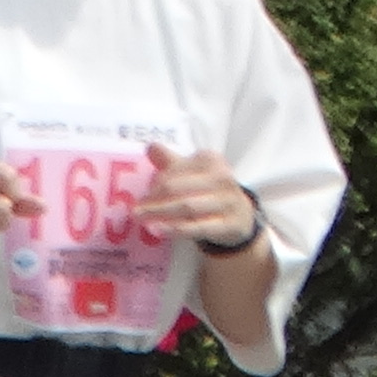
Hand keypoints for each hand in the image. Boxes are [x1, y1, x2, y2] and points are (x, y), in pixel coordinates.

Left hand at [136, 145, 256, 247]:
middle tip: (135, 209)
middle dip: (153, 199)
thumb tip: (151, 146)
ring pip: (186, 207)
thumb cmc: (208, 190)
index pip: (174, 170)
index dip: (155, 183)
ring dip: (160, 213)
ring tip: (141, 219)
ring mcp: (228, 201)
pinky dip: (176, 229)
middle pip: (177, 188)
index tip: (143, 194)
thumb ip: (171, 162)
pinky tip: (159, 230)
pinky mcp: (230, 224)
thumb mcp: (193, 173)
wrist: (240, 216)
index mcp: (211, 160)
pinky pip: (198, 227)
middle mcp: (222, 178)